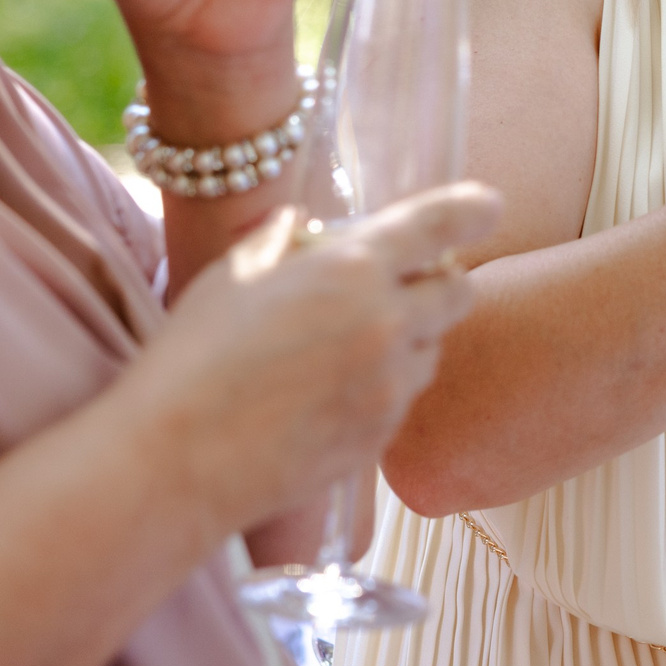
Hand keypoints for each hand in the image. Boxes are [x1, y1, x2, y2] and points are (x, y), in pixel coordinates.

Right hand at [116, 183, 500, 535]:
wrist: (177, 460)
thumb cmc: (193, 358)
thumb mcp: (234, 276)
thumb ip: (282, 242)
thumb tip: (302, 228)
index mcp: (350, 270)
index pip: (436, 226)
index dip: (470, 209)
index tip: (488, 206)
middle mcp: (385, 324)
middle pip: (457, 292)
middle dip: (441, 281)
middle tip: (405, 283)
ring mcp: (388, 388)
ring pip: (431, 350)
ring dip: (410, 338)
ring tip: (347, 345)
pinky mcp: (379, 438)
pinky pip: (402, 401)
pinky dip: (383, 388)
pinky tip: (329, 393)